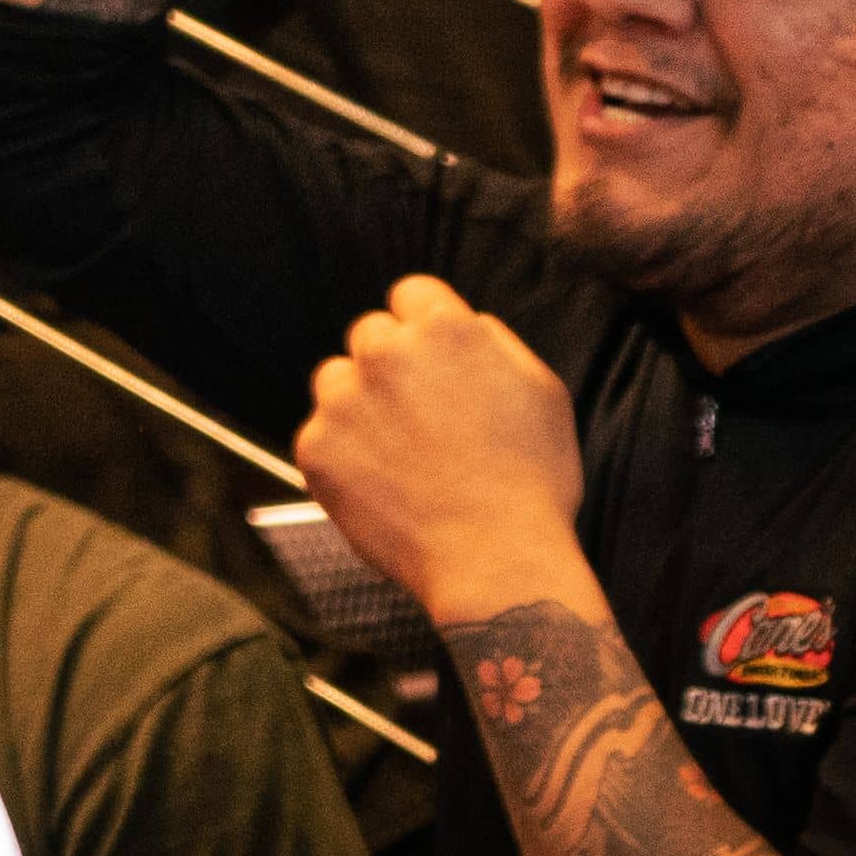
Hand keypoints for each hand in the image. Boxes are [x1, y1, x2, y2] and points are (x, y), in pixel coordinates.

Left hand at [298, 275, 590, 625]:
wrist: (497, 560)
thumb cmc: (533, 481)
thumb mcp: (540, 391)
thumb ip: (492, 342)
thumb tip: (461, 321)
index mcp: (444, 328)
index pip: (411, 295)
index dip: (423, 327)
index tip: (432, 363)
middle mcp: (385, 353)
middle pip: (371, 335)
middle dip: (391, 366)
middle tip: (422, 419)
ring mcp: (343, 400)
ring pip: (335, 381)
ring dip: (358, 405)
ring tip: (403, 457)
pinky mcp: (315, 447)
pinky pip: (321, 437)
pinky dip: (343, 458)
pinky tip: (384, 488)